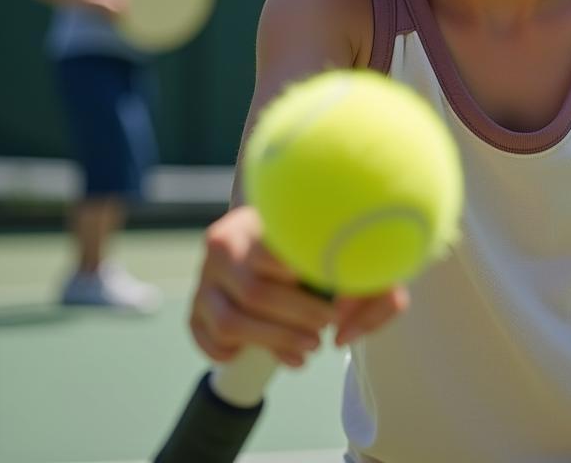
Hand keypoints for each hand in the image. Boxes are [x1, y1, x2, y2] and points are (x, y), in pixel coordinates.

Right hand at [189, 206, 408, 367]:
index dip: (304, 289)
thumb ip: (374, 292)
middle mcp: (225, 242)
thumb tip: (344, 334)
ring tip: (309, 346)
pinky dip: (236, 353)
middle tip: (326, 328)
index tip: (334, 304)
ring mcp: (206, 276)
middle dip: (296, 320)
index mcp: (259, 217)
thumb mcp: (357, 258)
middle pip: (255, 294)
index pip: (273, 254)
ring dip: (273, 342)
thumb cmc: (326, 245)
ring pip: (230, 321)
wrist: (284, 233)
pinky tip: (268, 353)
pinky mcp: (196, 307)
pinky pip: (208, 339)